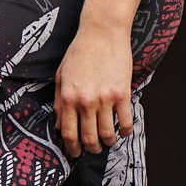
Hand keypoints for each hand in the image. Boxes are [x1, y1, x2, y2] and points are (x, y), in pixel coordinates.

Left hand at [53, 24, 134, 156]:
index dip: (72, 148)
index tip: (76, 153)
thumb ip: (59, 101)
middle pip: (89, 138)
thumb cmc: (79, 52)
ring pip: (108, 134)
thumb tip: (59, 126)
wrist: (102, 32)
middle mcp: (86, 101)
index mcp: (68, 97)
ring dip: (109, 143)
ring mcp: (105, 99)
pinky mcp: (122, 94)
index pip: (69, 133)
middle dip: (91, 149)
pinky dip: (125, 131)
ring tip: (109, 141)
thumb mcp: (61, 75)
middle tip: (93, 149)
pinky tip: (123, 131)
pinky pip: (126, 122)